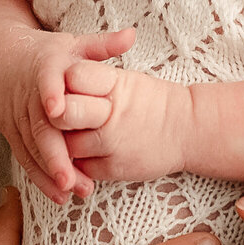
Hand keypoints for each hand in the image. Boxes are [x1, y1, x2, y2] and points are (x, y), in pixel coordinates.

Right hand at [0, 27, 136, 201]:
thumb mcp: (71, 43)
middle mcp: (28, 96)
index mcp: (44, 69)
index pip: (46, 81)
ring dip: (49, 172)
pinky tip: (59, 196)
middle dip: (53, 154)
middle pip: (38, 127)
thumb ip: (102, 44)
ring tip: (72, 192)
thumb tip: (132, 35)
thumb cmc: (44, 52)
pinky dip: (40, 177)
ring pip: (31, 148)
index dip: (51, 94)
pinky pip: (25, 158)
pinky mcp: (12, 134)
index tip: (57, 108)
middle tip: (70, 179)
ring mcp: (17, 117)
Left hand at [61, 63, 187, 183]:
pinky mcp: (113, 168)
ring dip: (64, 142)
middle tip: (55, 115)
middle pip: (66, 112)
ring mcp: (113, 143)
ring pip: (67, 144)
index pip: (74, 76)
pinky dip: (76, 163)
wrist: (188, 130)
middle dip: (56, 114)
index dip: (63, 81)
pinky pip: (80, 167)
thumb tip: (57, 83)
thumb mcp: (128, 80)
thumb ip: (94, 81)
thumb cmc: (150, 102)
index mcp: (116, 84)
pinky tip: (83, 154)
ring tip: (70, 136)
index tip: (61, 86)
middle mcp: (113, 113)